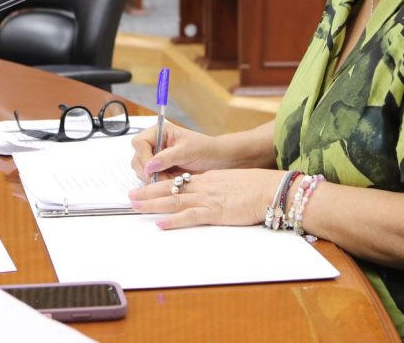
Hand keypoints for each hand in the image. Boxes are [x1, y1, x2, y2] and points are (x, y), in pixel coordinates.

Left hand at [128, 168, 283, 228]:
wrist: (272, 189)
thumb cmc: (258, 186)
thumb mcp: (233, 183)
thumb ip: (220, 188)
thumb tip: (213, 195)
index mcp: (208, 179)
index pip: (179, 181)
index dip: (160, 185)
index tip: (147, 188)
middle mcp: (204, 186)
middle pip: (170, 188)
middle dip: (148, 192)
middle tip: (131, 196)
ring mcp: (209, 198)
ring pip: (174, 200)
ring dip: (153, 204)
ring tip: (136, 206)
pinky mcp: (216, 212)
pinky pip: (190, 216)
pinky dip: (174, 220)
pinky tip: (161, 223)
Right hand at [130, 122, 224, 181]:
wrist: (216, 160)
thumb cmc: (205, 149)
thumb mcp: (187, 151)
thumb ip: (167, 157)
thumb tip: (149, 166)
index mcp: (159, 132)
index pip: (139, 142)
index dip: (143, 157)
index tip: (151, 170)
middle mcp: (155, 144)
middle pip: (137, 158)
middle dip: (147, 171)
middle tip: (162, 178)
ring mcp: (156, 158)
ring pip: (142, 170)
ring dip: (153, 179)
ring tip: (171, 179)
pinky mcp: (160, 170)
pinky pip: (151, 179)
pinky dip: (158, 183)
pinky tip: (171, 182)